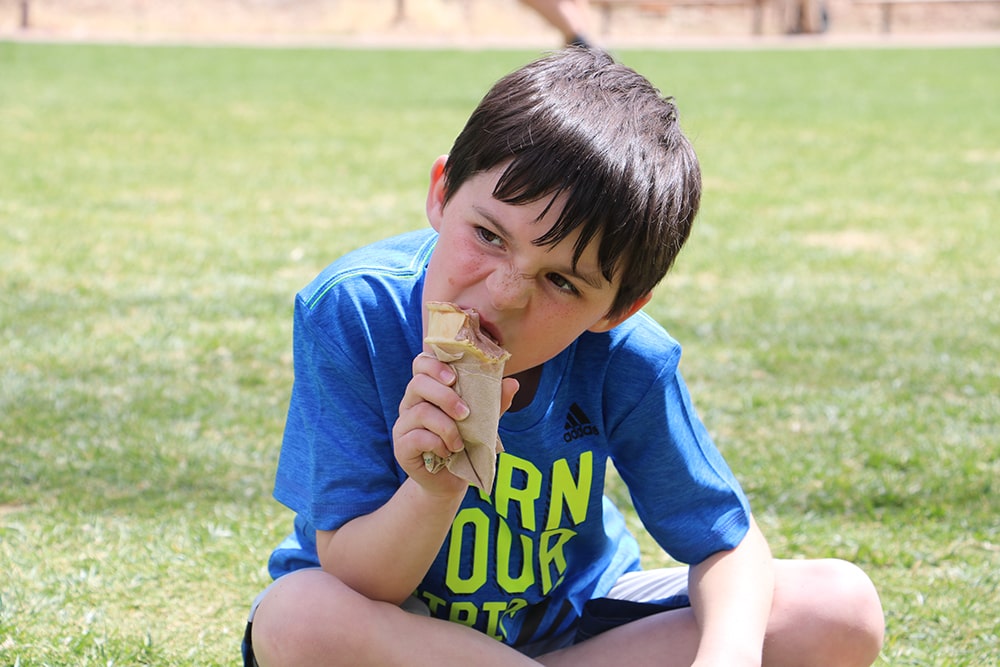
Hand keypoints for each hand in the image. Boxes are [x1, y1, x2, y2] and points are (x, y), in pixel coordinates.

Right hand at [393, 352, 517, 496]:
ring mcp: (403, 423)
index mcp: (429, 389)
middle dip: (446, 396)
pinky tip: (447, 452)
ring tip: (459, 443)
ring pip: (421, 412)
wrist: (451, 480)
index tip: (454, 378)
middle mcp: (411, 402)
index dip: (435, 365)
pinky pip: (417, 437)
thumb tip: (513, 383)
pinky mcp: (401, 445)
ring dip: (447, 427)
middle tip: (465, 414)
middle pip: (419, 383)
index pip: (421, 363)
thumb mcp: (482, 422)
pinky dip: (437, 443)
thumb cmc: (465, 444)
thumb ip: (493, 403)